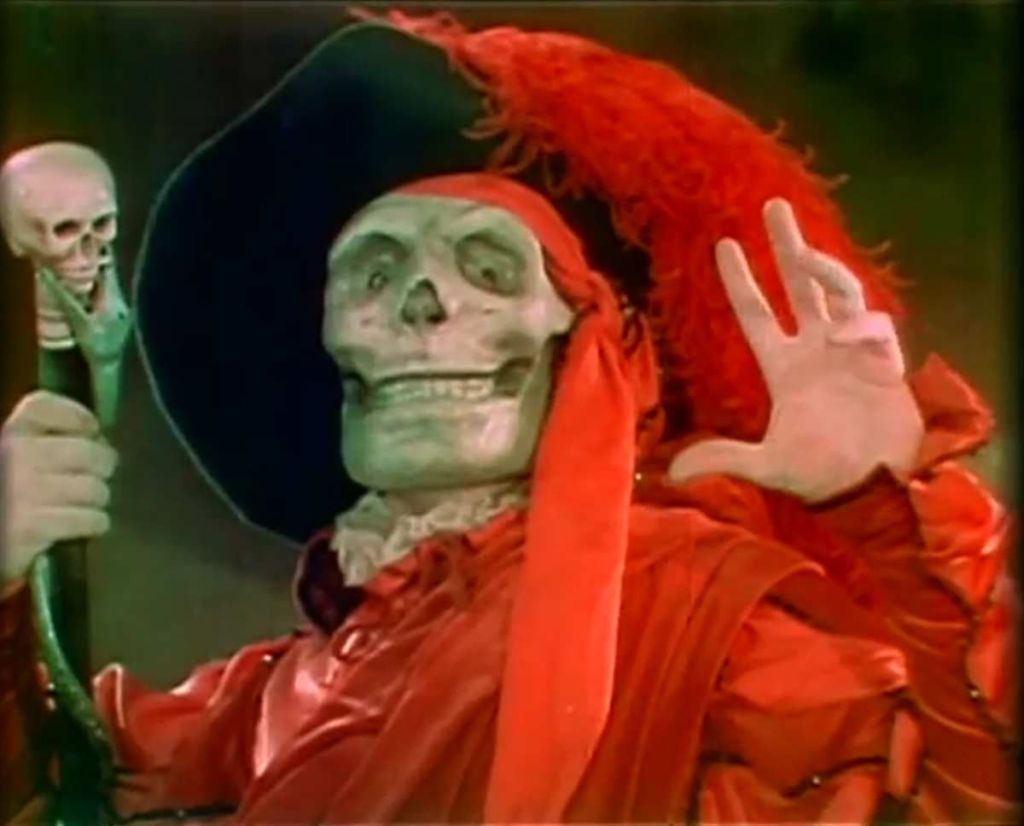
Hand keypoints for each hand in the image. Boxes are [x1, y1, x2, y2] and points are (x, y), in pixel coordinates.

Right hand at [1, 391, 115, 583]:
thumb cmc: (8, 495)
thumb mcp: (13, 459)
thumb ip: (41, 442)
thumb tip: (95, 438)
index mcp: (7, 435)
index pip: (43, 406)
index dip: (77, 416)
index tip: (92, 431)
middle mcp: (14, 455)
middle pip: (87, 451)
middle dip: (102, 465)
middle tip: (99, 475)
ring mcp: (24, 491)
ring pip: (93, 488)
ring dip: (98, 498)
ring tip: (89, 503)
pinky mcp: (33, 526)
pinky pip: (88, 519)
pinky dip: (95, 522)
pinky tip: (88, 524)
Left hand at [668, 198, 923, 502]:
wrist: (874, 488)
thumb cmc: (821, 475)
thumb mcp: (765, 464)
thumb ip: (723, 457)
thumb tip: (673, 472)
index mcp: (783, 367)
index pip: (756, 313)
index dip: (741, 281)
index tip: (725, 245)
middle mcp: (814, 349)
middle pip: (797, 285)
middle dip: (787, 245)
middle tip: (772, 205)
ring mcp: (849, 350)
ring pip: (837, 290)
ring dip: (823, 266)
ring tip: (804, 253)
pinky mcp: (884, 359)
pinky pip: (873, 326)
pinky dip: (861, 324)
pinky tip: (849, 336)